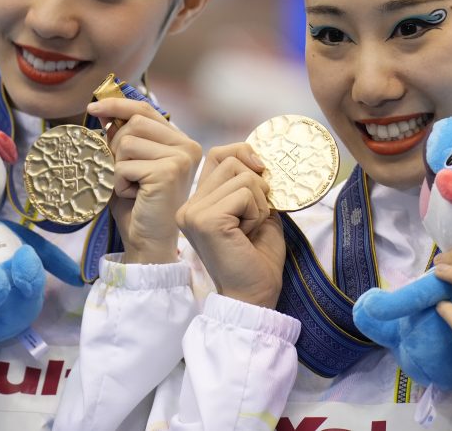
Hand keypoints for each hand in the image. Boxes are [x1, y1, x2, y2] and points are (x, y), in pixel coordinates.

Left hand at [87, 98, 201, 263]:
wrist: (148, 241)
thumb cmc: (137, 205)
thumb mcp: (128, 164)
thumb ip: (122, 138)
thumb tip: (103, 110)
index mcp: (180, 141)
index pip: (145, 109)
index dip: (117, 105)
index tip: (93, 108)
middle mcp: (187, 146)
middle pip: (134, 123)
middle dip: (115, 146)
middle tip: (121, 173)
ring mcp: (180, 158)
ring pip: (126, 143)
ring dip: (117, 168)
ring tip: (131, 187)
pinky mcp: (169, 172)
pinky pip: (124, 165)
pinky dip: (118, 183)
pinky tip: (134, 197)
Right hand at [177, 144, 284, 308]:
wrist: (253, 297)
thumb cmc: (256, 260)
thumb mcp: (256, 211)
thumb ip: (252, 184)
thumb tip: (258, 158)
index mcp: (198, 203)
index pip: (217, 154)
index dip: (243, 154)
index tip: (262, 174)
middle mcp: (189, 205)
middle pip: (230, 160)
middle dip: (257, 185)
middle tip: (255, 217)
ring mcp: (194, 212)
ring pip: (242, 176)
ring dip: (259, 203)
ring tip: (250, 229)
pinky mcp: (207, 220)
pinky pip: (245, 194)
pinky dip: (257, 213)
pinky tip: (247, 235)